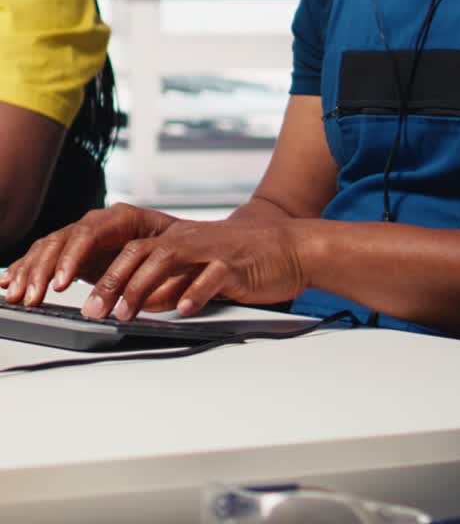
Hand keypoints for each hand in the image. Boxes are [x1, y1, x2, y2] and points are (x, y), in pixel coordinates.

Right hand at [0, 202, 175, 306]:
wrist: (184, 241)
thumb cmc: (179, 248)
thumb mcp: (173, 258)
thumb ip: (155, 272)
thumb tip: (138, 297)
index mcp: (122, 218)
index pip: (88, 234)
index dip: (71, 258)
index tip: (60, 284)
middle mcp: (98, 224)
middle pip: (62, 241)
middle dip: (42, 270)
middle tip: (31, 298)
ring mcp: (84, 236)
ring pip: (49, 248)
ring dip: (30, 272)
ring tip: (16, 296)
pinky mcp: (75, 252)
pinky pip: (45, 256)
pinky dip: (26, 268)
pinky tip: (9, 282)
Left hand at [78, 215, 308, 320]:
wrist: (289, 247)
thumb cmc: (241, 260)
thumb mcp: (197, 271)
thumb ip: (168, 285)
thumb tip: (138, 304)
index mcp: (176, 239)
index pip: (128, 249)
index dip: (101, 270)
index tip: (78, 295)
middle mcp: (188, 239)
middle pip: (139, 251)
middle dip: (112, 281)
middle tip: (93, 310)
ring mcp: (211, 249)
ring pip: (168, 258)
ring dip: (142, 287)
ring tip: (126, 313)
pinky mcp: (235, 264)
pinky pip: (211, 276)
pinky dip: (195, 292)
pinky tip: (183, 309)